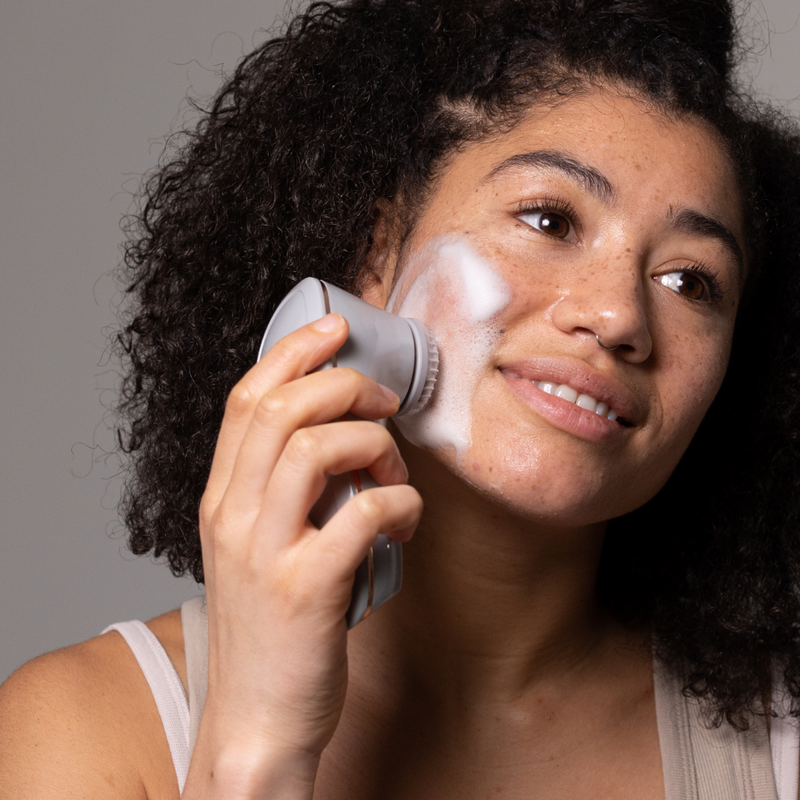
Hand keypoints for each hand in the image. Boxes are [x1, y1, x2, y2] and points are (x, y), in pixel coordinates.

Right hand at [184, 313, 422, 796]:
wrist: (257, 722)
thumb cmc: (270, 627)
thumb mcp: (256, 548)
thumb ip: (280, 491)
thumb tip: (339, 432)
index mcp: (220, 499)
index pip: (244, 400)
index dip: (291, 351)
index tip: (334, 327)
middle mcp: (232, 516)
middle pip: (280, 409)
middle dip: (343, 385)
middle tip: (385, 402)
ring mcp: (264, 552)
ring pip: (314, 449)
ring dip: (371, 443)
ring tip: (393, 467)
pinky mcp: (306, 589)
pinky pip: (362, 513)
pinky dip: (397, 501)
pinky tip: (404, 520)